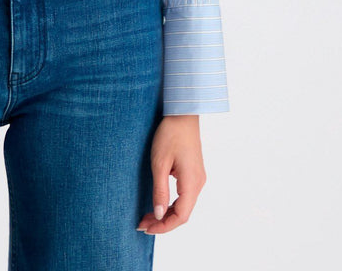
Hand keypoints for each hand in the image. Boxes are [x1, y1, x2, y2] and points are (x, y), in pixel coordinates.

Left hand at [137, 114, 206, 233]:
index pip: (181, 216)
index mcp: (192, 183)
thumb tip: (159, 214)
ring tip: (148, 216)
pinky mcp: (194, 173)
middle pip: (183, 213)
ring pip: (184, 205)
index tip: (146, 228)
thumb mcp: (160, 163)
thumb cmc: (170, 135)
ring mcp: (198, 178)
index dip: (164, 226)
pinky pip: (184, 196)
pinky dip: (172, 203)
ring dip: (167, 213)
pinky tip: (159, 203)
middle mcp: (198, 183)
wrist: (182, 114)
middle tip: (143, 223)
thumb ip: (160, 191)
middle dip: (163, 222)